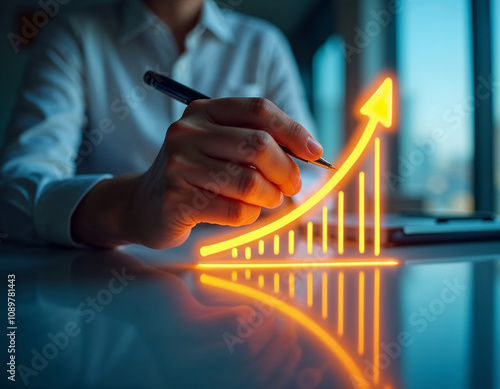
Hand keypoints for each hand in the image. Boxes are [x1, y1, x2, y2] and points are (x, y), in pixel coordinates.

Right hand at [72, 98, 323, 247]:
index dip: (293, 130)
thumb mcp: (219, 146)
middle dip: (286, 170)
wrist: (144, 203)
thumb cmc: (194, 174)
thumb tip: (309, 152)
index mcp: (203, 112)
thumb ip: (257, 142)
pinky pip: (235, 211)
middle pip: (258, 146)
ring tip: (267, 201)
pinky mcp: (177, 200)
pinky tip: (241, 212)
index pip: (258, 110)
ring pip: (250, 183)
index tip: (315, 152)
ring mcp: (179, 166)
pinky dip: (250, 215)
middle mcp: (187, 133)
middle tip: (292, 186)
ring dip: (270, 198)